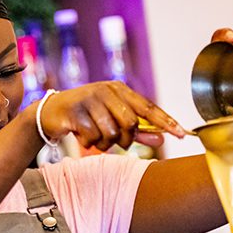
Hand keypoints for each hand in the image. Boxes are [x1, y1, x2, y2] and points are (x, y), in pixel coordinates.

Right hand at [39, 82, 184, 150]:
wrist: (50, 113)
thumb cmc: (86, 115)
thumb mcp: (112, 120)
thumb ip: (137, 130)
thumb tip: (161, 139)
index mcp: (119, 89)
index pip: (148, 107)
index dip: (166, 122)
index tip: (182, 134)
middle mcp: (106, 91)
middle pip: (130, 123)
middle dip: (125, 139)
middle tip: (115, 141)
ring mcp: (89, 99)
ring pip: (111, 132)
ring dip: (104, 143)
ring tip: (94, 137)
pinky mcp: (75, 111)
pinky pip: (93, 136)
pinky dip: (89, 142)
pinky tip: (81, 135)